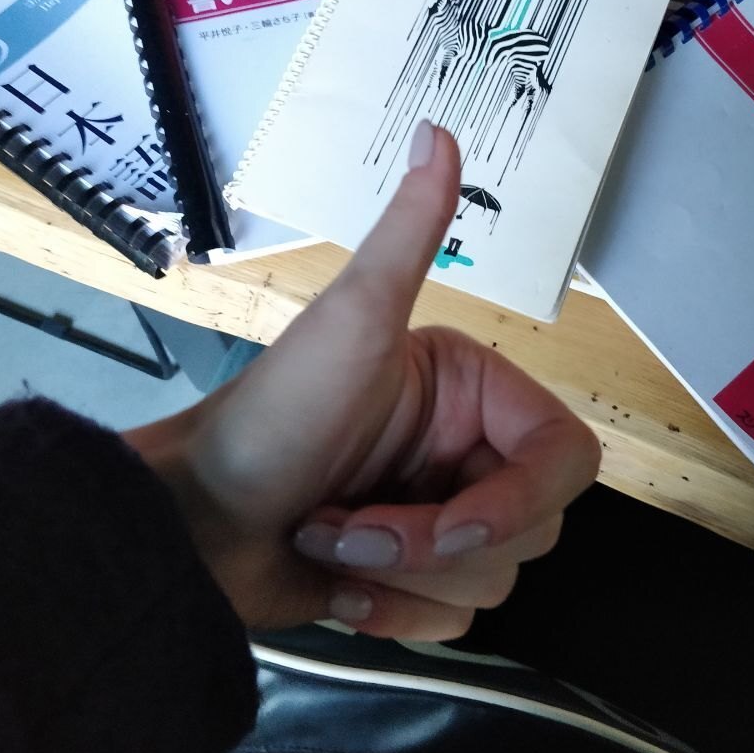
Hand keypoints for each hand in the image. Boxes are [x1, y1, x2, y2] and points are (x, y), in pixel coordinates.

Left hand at [125, 123, 599, 639]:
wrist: (189, 521)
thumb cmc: (270, 416)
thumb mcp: (351, 319)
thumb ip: (409, 233)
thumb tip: (440, 132)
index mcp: (475, 393)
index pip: (564, 461)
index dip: (516, 499)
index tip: (450, 518)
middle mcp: (468, 452)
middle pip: (532, 529)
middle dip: (433, 541)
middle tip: (353, 516)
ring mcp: (440, 519)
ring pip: (494, 581)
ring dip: (402, 575)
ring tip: (332, 535)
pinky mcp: (411, 577)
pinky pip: (453, 620)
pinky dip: (392, 610)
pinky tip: (337, 576)